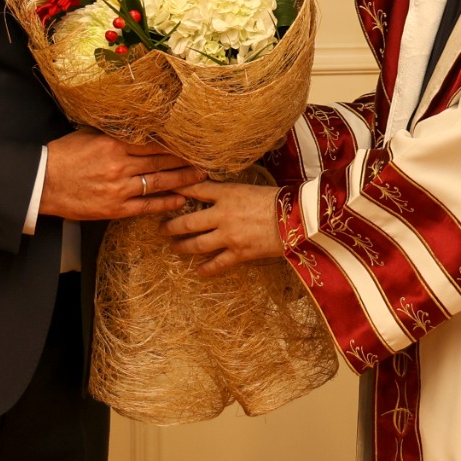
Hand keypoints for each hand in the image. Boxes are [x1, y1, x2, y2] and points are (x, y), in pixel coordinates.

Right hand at [41, 132, 204, 221]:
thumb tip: (137, 127)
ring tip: (200, 178)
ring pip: (159, 183)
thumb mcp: (88, 135)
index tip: (191, 142)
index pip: (153, 143)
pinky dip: (165, 202)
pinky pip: (146, 206)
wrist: (41, 183)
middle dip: (186, 161)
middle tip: (205, 159)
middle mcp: (120, 165)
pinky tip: (180, 199)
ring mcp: (119, 189)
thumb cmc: (62, 156)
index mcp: (113, 144)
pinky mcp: (115, 208)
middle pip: (162, 161)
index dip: (176, 143)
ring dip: (183, 180)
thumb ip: (114, 133)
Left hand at [163, 180, 282, 273]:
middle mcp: (222, 214)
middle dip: (171, 226)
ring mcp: (229, 236)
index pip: (196, 190)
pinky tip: (198, 271)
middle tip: (161, 228)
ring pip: (197, 244)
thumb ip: (231, 192)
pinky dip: (206, 269)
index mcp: (227, 194)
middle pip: (188, 222)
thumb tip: (217, 193)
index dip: (178, 190)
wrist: (299, 217)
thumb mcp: (251, 188)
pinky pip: (218, 263)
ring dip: (183, 247)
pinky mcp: (239, 253)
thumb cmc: (279, 198)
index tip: (166, 191)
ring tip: (175, 248)